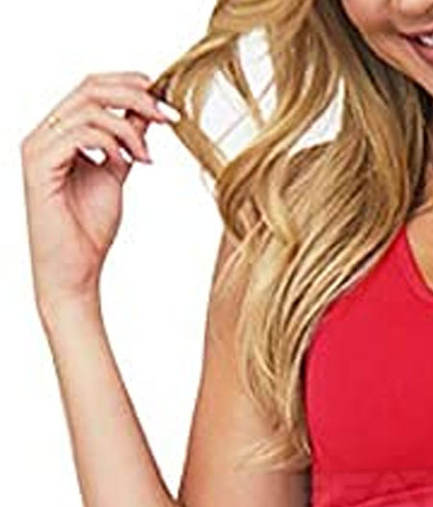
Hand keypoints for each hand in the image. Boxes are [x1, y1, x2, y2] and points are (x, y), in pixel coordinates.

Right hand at [20, 71, 178, 321]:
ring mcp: (39, 147)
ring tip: (146, 157)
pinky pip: (78, 135)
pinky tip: (127, 163)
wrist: (75, 269)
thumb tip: (146, 115)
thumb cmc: (89, 228)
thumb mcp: (116, 174)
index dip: (130, 85)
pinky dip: (110, 143)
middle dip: (136, 96)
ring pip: (88, 109)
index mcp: (61, 132)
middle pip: (89, 88)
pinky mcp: (40, 165)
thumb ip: (126, 143)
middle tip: (168, 115)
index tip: (165, 99)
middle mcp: (45, 134)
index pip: (92, 88)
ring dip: (129, 128)